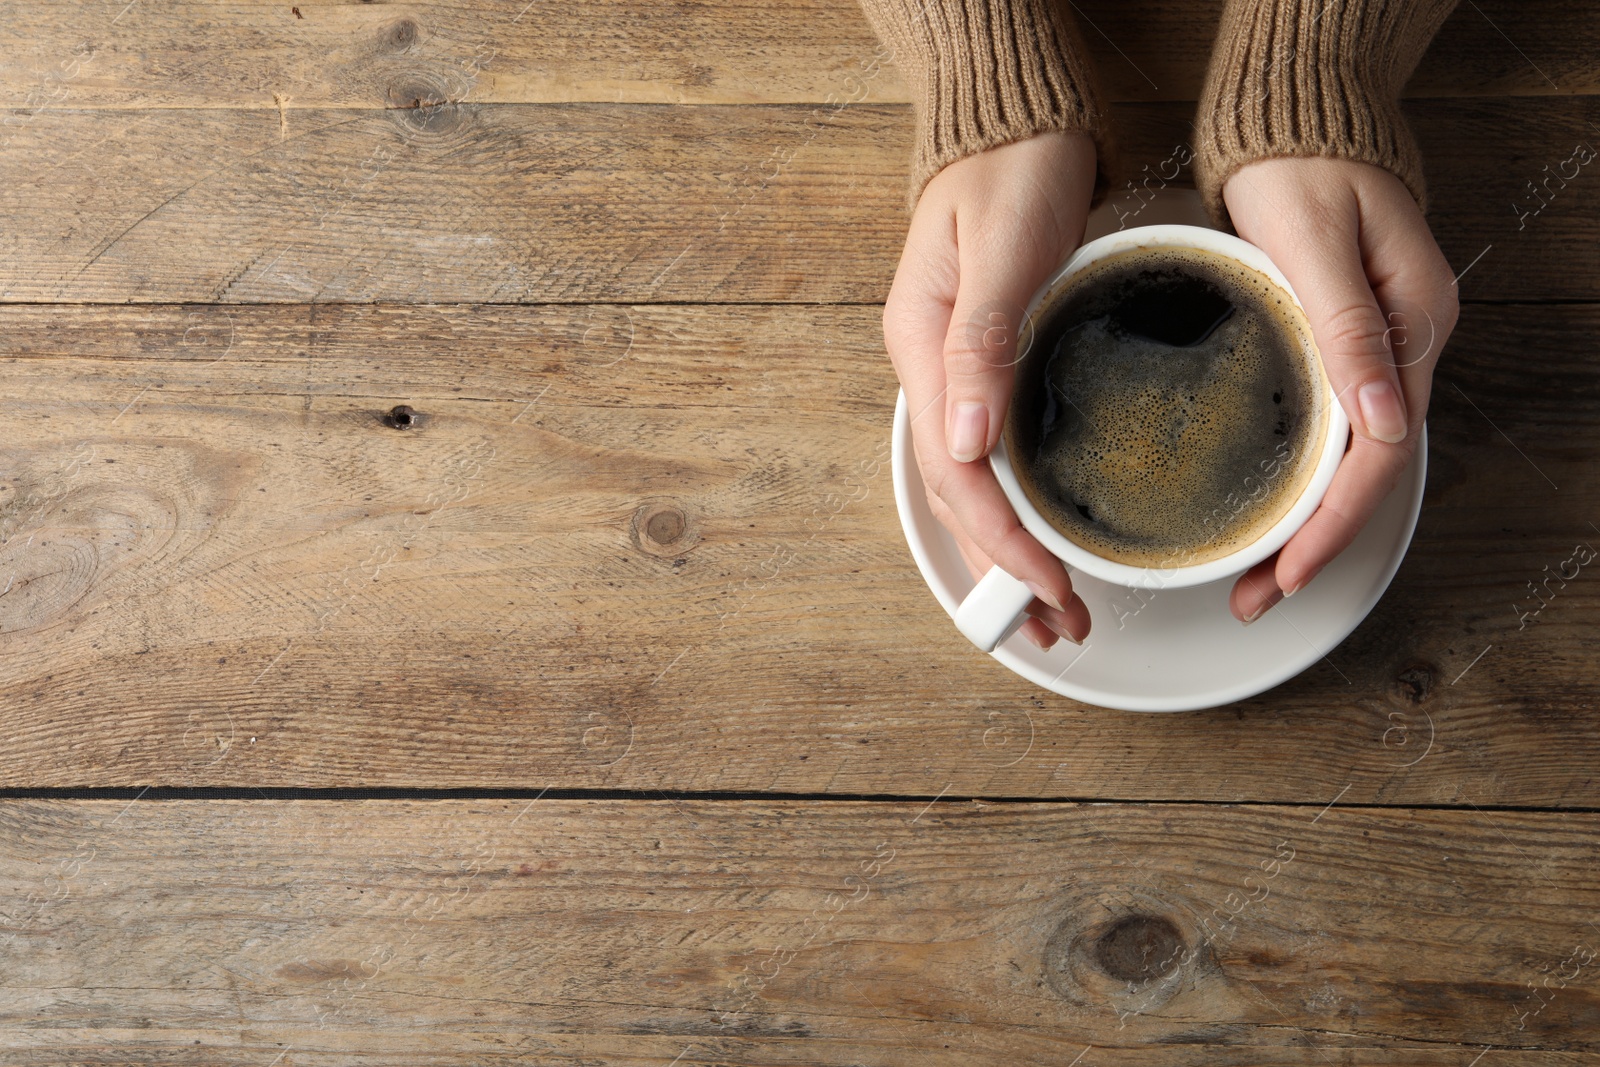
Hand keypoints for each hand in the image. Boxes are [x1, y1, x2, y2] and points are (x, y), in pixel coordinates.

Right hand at [883, 131, 1096, 649]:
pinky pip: (989, 458)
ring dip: (1009, 552)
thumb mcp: (1004, 247)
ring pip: (972, 486)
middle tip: (1062, 629)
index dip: (1004, 538)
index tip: (1053, 584)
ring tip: (1055, 610)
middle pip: (958, 495)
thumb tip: (970, 444)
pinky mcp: (981, 367)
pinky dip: (1014, 508)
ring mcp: (950, 373)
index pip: (957, 471)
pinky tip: (1040, 535)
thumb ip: (981, 342)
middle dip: (1008, 569)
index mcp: (924, 348)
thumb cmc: (1014, 168)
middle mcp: (929, 371)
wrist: (1015, 120)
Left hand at [1220, 158, 1458, 622]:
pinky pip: (1328, 433)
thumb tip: (1382, 422)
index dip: (1331, 524)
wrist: (1293, 124)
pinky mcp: (1340, 348)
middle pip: (1365, 473)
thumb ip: (1346, 328)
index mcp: (1412, 327)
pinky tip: (1265, 510)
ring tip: (1252, 577)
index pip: (1379, 454)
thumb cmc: (1298, 171)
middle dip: (1311, 546)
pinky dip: (1297, 479)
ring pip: (1347, 461)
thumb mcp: (1314, 242)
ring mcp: (1376, 352)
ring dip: (1302, 523)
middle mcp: (1404, 350)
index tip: (1285, 574)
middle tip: (1252, 598)